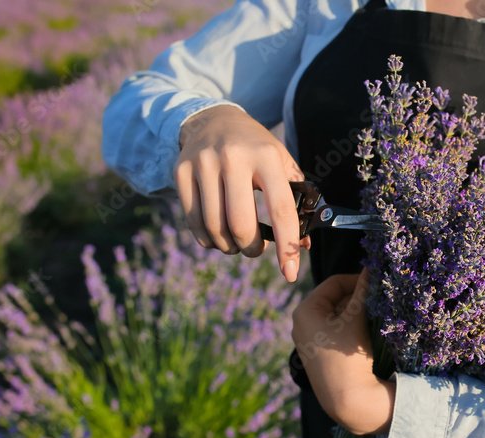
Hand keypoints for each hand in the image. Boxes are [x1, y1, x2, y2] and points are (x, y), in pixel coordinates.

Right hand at [174, 105, 309, 281]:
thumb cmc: (256, 149)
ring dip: (229, 247)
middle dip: (252, 249)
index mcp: (266, 156)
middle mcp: (233, 158)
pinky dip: (208, 240)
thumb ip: (296, 201)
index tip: (291, 272)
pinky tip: (217, 237)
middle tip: (256, 250)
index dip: (287, 246)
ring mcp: (203, 164)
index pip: (280, 209)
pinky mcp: (181, 172)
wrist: (214, 119)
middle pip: (241, 224)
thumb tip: (303, 245)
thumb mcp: (281, 163)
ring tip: (236, 244)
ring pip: (215, 228)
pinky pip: (194, 222)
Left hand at [291, 268, 395, 435]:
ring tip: (374, 316)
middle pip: (333, 299)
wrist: (347, 398)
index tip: (377, 283)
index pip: (333, 283)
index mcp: (305, 310)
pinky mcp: (316, 355)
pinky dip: (349, 328)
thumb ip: (363, 291)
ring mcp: (307, 341)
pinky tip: (365, 334)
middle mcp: (300, 324)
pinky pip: (334, 332)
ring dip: (355, 313)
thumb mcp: (357, 318)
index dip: (356, 279)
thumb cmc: (348, 355)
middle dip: (356, 298)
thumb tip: (370, 268)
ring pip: (335, 316)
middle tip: (378, 300)